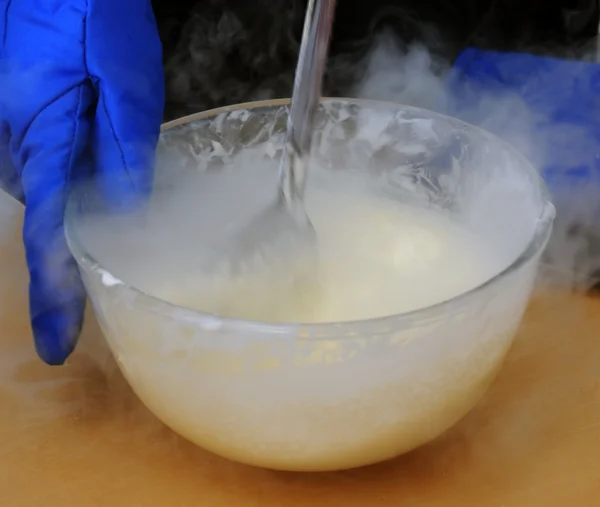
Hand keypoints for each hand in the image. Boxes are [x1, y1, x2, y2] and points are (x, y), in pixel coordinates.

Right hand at [0, 0, 164, 364]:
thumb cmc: (89, 14)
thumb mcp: (124, 77)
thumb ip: (124, 143)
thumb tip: (128, 206)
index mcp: (42, 141)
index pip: (47, 237)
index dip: (56, 294)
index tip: (56, 344)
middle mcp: (19, 150)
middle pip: (51, 223)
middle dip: (77, 258)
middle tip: (106, 280)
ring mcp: (17, 139)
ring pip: (54, 198)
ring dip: (81, 221)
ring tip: (115, 226)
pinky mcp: (27, 128)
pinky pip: (52, 176)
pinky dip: (77, 192)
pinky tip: (106, 184)